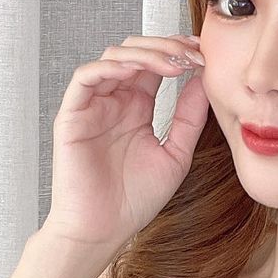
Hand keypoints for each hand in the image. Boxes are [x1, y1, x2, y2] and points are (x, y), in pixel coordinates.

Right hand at [43, 32, 208, 249]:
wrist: (103, 231)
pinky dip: (111, 66)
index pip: (155, 65)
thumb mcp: (176, 154)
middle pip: (135, 53)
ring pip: (113, 58)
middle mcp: (114, 101)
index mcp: (137, 108)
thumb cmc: (135, 201)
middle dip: (165, 46)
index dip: (178, 52)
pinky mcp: (72, 115)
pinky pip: (86, 77)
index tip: (205, 54)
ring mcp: (92, 106)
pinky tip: (137, 69)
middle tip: (192, 53)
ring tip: (173, 62)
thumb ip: (188, 117)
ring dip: (145, 53)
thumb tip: (203, 80)